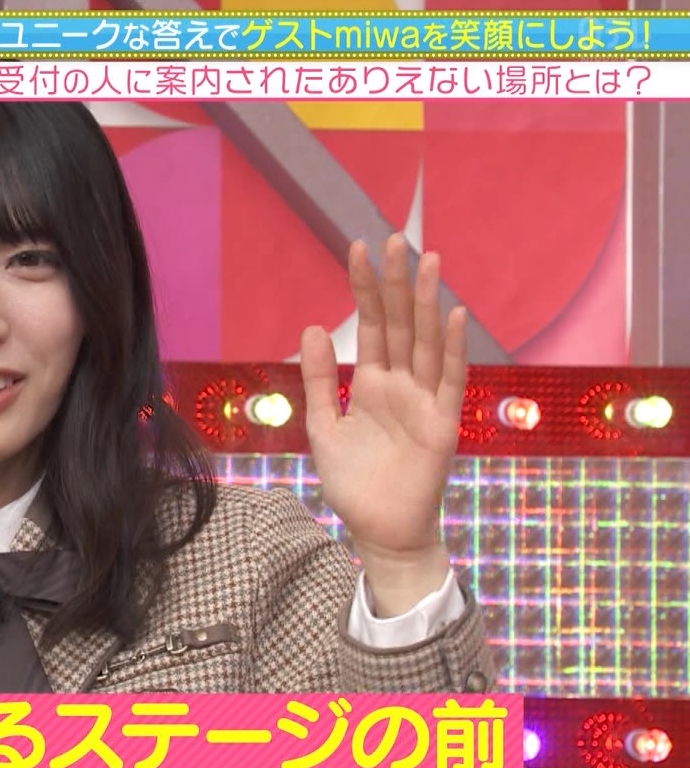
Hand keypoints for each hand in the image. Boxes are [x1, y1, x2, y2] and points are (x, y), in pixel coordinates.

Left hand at [298, 235, 465, 613]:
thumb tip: (313, 326)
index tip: (358, 247)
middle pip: (400, 324)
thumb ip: (320, 379)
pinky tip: (455, 316)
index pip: (370, 325)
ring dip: (428, 303)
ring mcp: (425, 402)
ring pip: (427, 343)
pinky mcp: (442, 425)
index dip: (365, 287)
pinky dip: (453, 349)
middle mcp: (402, 385)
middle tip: (396, 237)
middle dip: (397, 282)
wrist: (378, 530)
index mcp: (372, 383)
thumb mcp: (323, 425)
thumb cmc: (353, 482)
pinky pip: (449, 382)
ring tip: (428, 261)